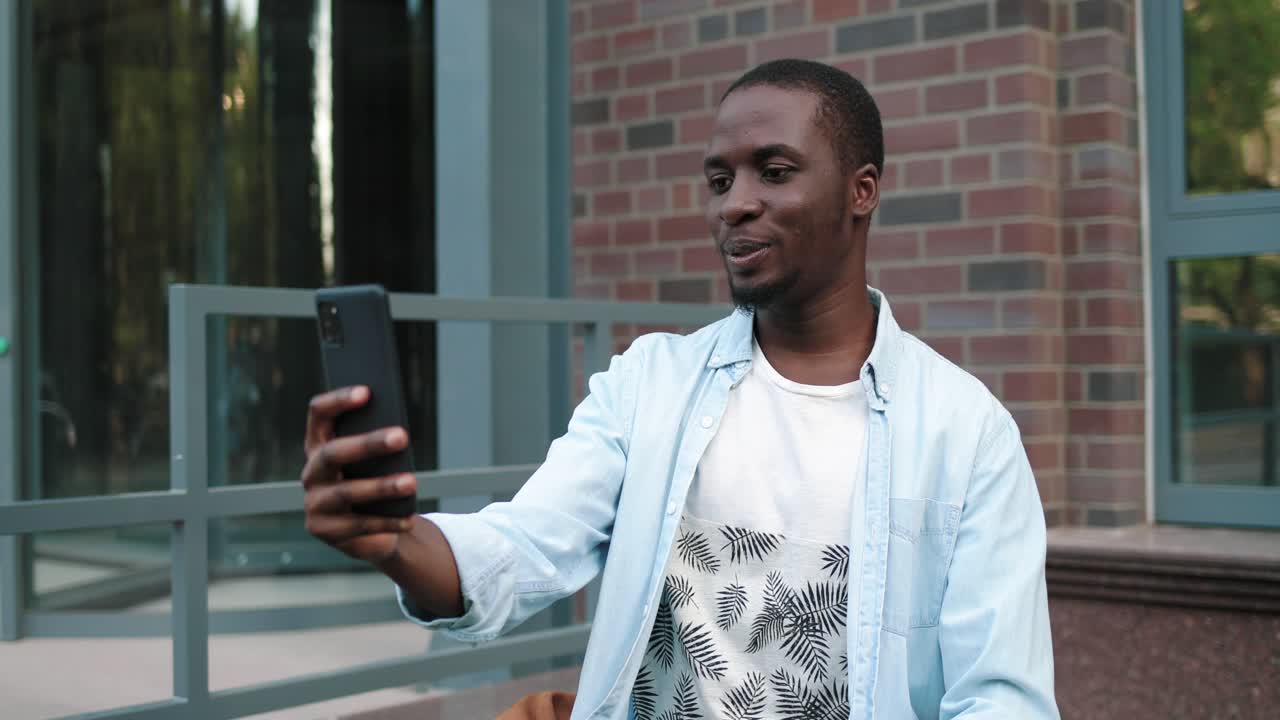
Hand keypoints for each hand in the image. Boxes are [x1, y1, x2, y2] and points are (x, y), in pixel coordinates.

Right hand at [301, 385, 418, 563]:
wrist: (374, 531)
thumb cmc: (376, 483)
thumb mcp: (376, 462)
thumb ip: (377, 446)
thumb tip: (398, 432)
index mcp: (320, 445)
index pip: (319, 414)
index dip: (338, 400)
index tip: (367, 391)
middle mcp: (311, 471)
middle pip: (334, 452)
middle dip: (368, 443)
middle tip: (402, 436)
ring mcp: (313, 502)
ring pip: (347, 491)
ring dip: (382, 486)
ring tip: (411, 482)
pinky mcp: (322, 530)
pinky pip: (358, 525)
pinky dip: (387, 522)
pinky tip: (408, 518)